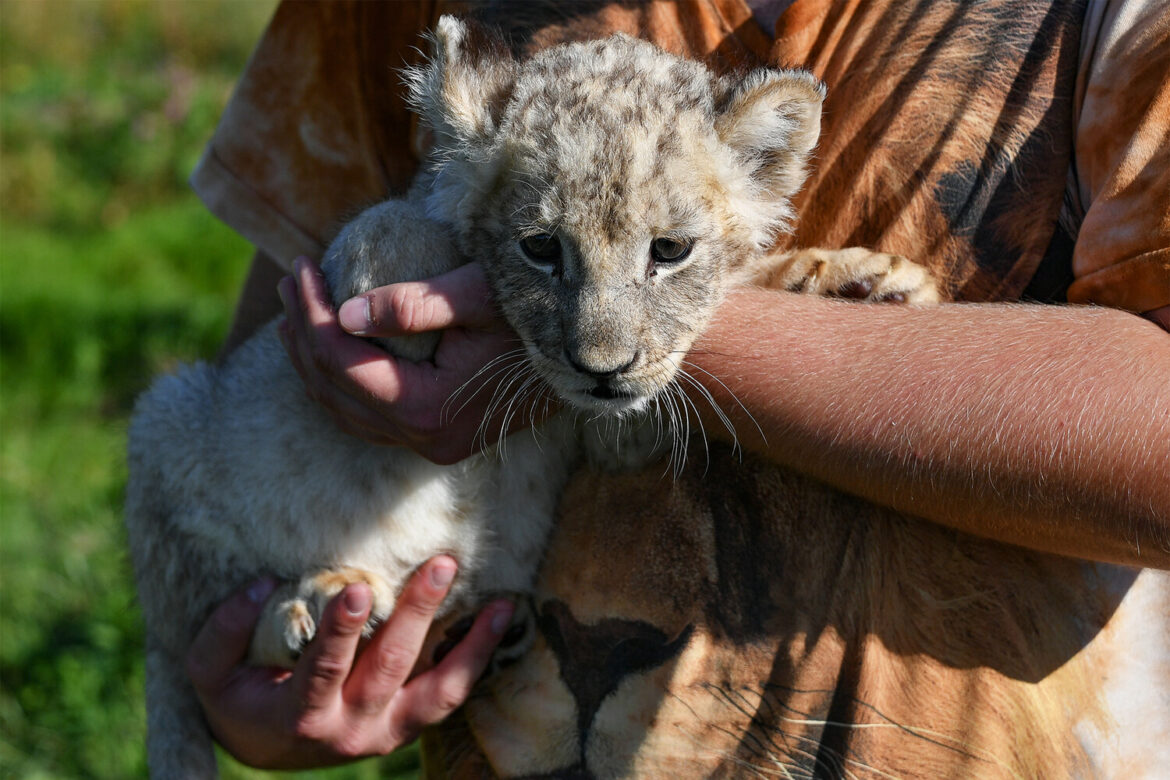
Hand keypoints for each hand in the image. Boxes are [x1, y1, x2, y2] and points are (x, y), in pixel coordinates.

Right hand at [186, 557, 513, 768]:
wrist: (267, 748)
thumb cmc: (239, 698)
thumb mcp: (209, 673)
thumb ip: (224, 631)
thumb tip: (261, 586)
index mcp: (302, 715)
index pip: (323, 671)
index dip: (339, 633)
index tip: (352, 590)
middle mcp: (352, 729)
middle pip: (391, 669)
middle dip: (417, 615)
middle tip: (439, 567)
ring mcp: (387, 732)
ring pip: (437, 692)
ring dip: (470, 646)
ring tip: (500, 605)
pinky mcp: (409, 725)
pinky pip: (450, 696)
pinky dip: (477, 660)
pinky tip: (499, 620)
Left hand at [278, 258, 549, 463]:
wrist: (591, 355)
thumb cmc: (539, 315)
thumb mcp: (480, 296)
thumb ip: (414, 304)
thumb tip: (344, 312)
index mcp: (430, 408)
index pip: (344, 364)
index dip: (312, 314)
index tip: (302, 265)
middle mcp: (426, 438)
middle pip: (335, 391)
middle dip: (302, 333)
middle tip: (290, 279)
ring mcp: (433, 443)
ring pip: (345, 411)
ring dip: (312, 361)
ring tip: (296, 311)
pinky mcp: (439, 435)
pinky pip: (369, 416)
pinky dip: (341, 381)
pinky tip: (333, 345)